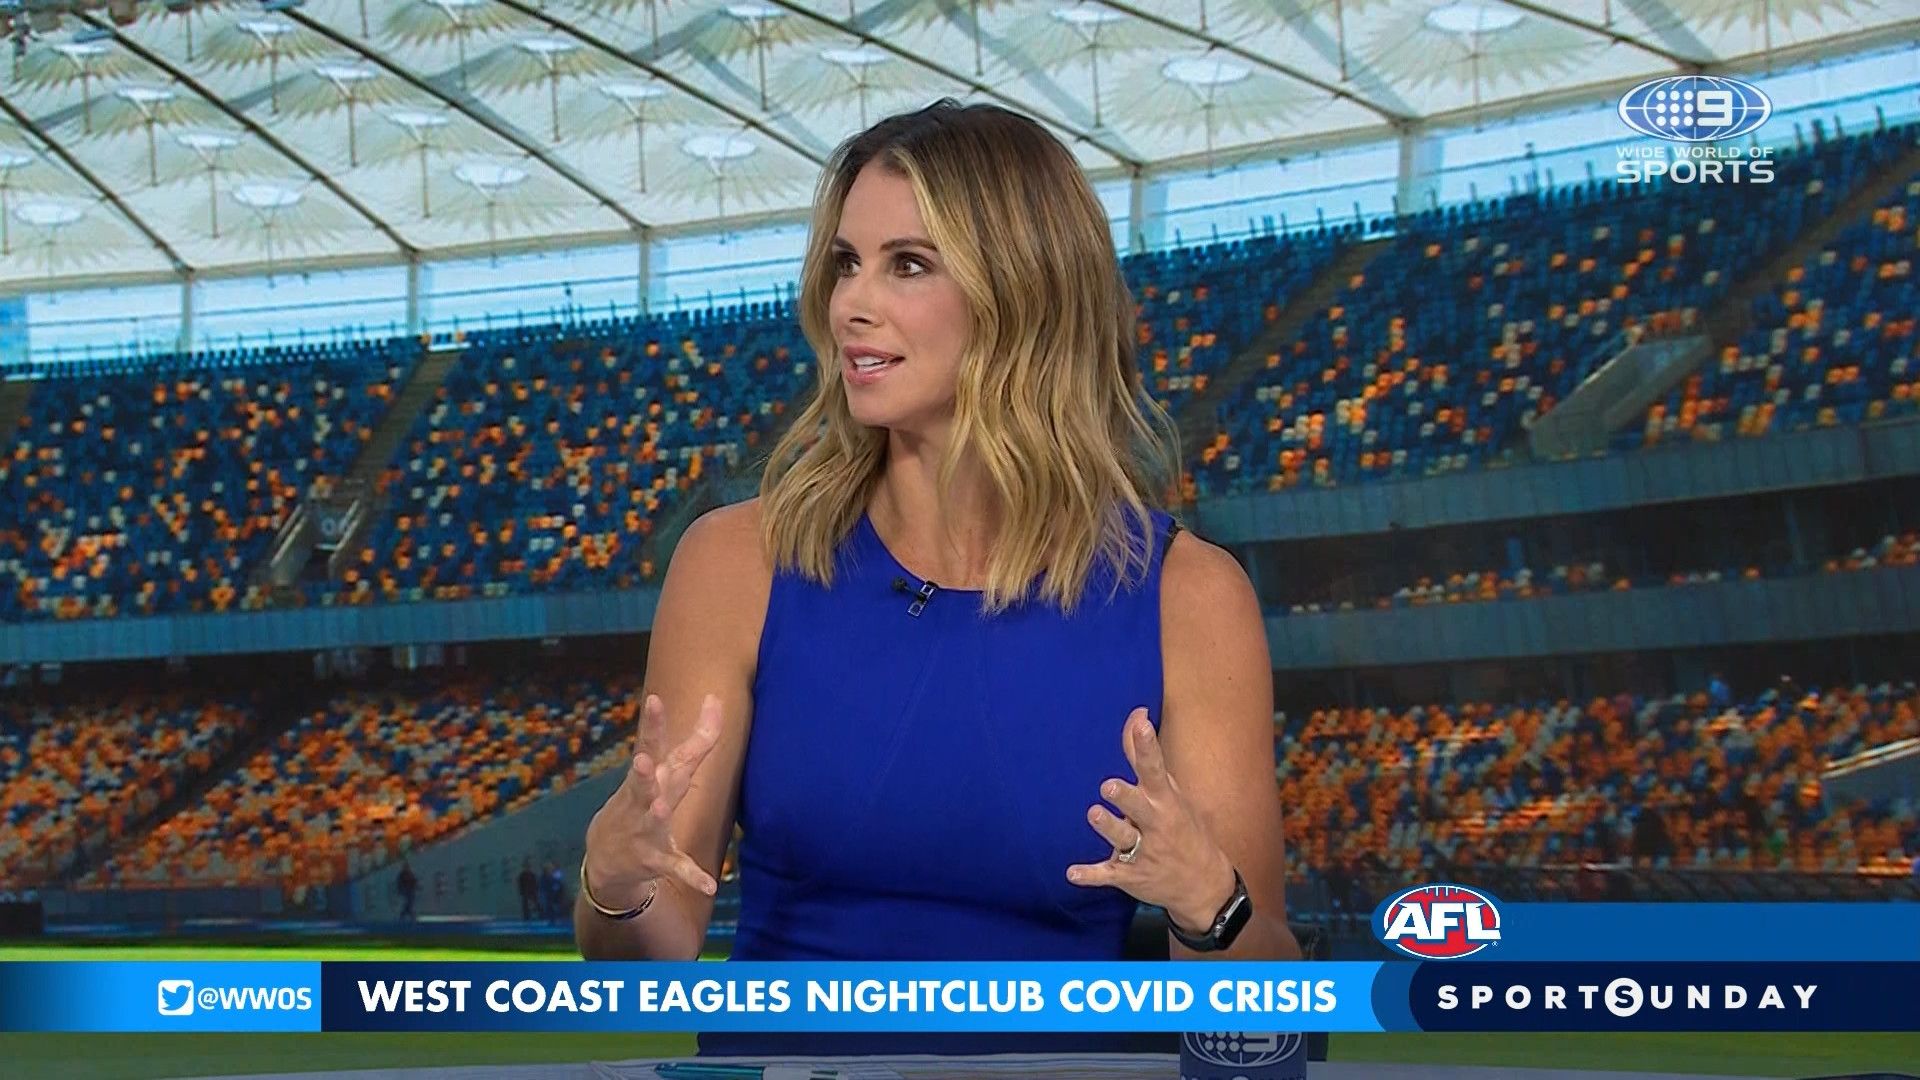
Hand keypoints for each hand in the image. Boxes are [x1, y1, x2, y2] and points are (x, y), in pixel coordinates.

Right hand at [583, 692, 722, 907]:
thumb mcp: (659, 771)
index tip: (679, 699)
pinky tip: (710, 884)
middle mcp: (646, 799)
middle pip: (648, 781)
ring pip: (653, 819)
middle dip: (644, 770)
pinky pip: (676, 867)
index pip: (660, 746)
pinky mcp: (654, 858)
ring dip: (656, 813)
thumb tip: (716, 700)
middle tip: (640, 760)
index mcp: (651, 777)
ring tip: (659, 808)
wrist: (604, 858)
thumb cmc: (639, 803)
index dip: (665, 725)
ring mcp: (646, 829)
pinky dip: (692, 875)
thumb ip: (692, 739)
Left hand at [1065, 707, 1234, 933]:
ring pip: (1123, 838)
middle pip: (1139, 806)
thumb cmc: (1181, 826)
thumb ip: (1145, 755)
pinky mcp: (1131, 876)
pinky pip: (1108, 874)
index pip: (1155, 769)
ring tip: (1095, 814)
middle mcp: (1155, 824)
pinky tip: (1072, 873)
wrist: (1203, 884)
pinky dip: (1091, 875)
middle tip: (1109, 786)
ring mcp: (1144, 852)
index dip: (1148, 746)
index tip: (1142, 724)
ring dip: (1109, 827)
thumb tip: (1136, 714)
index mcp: (1165, 801)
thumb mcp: (1169, 791)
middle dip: (1126, 796)